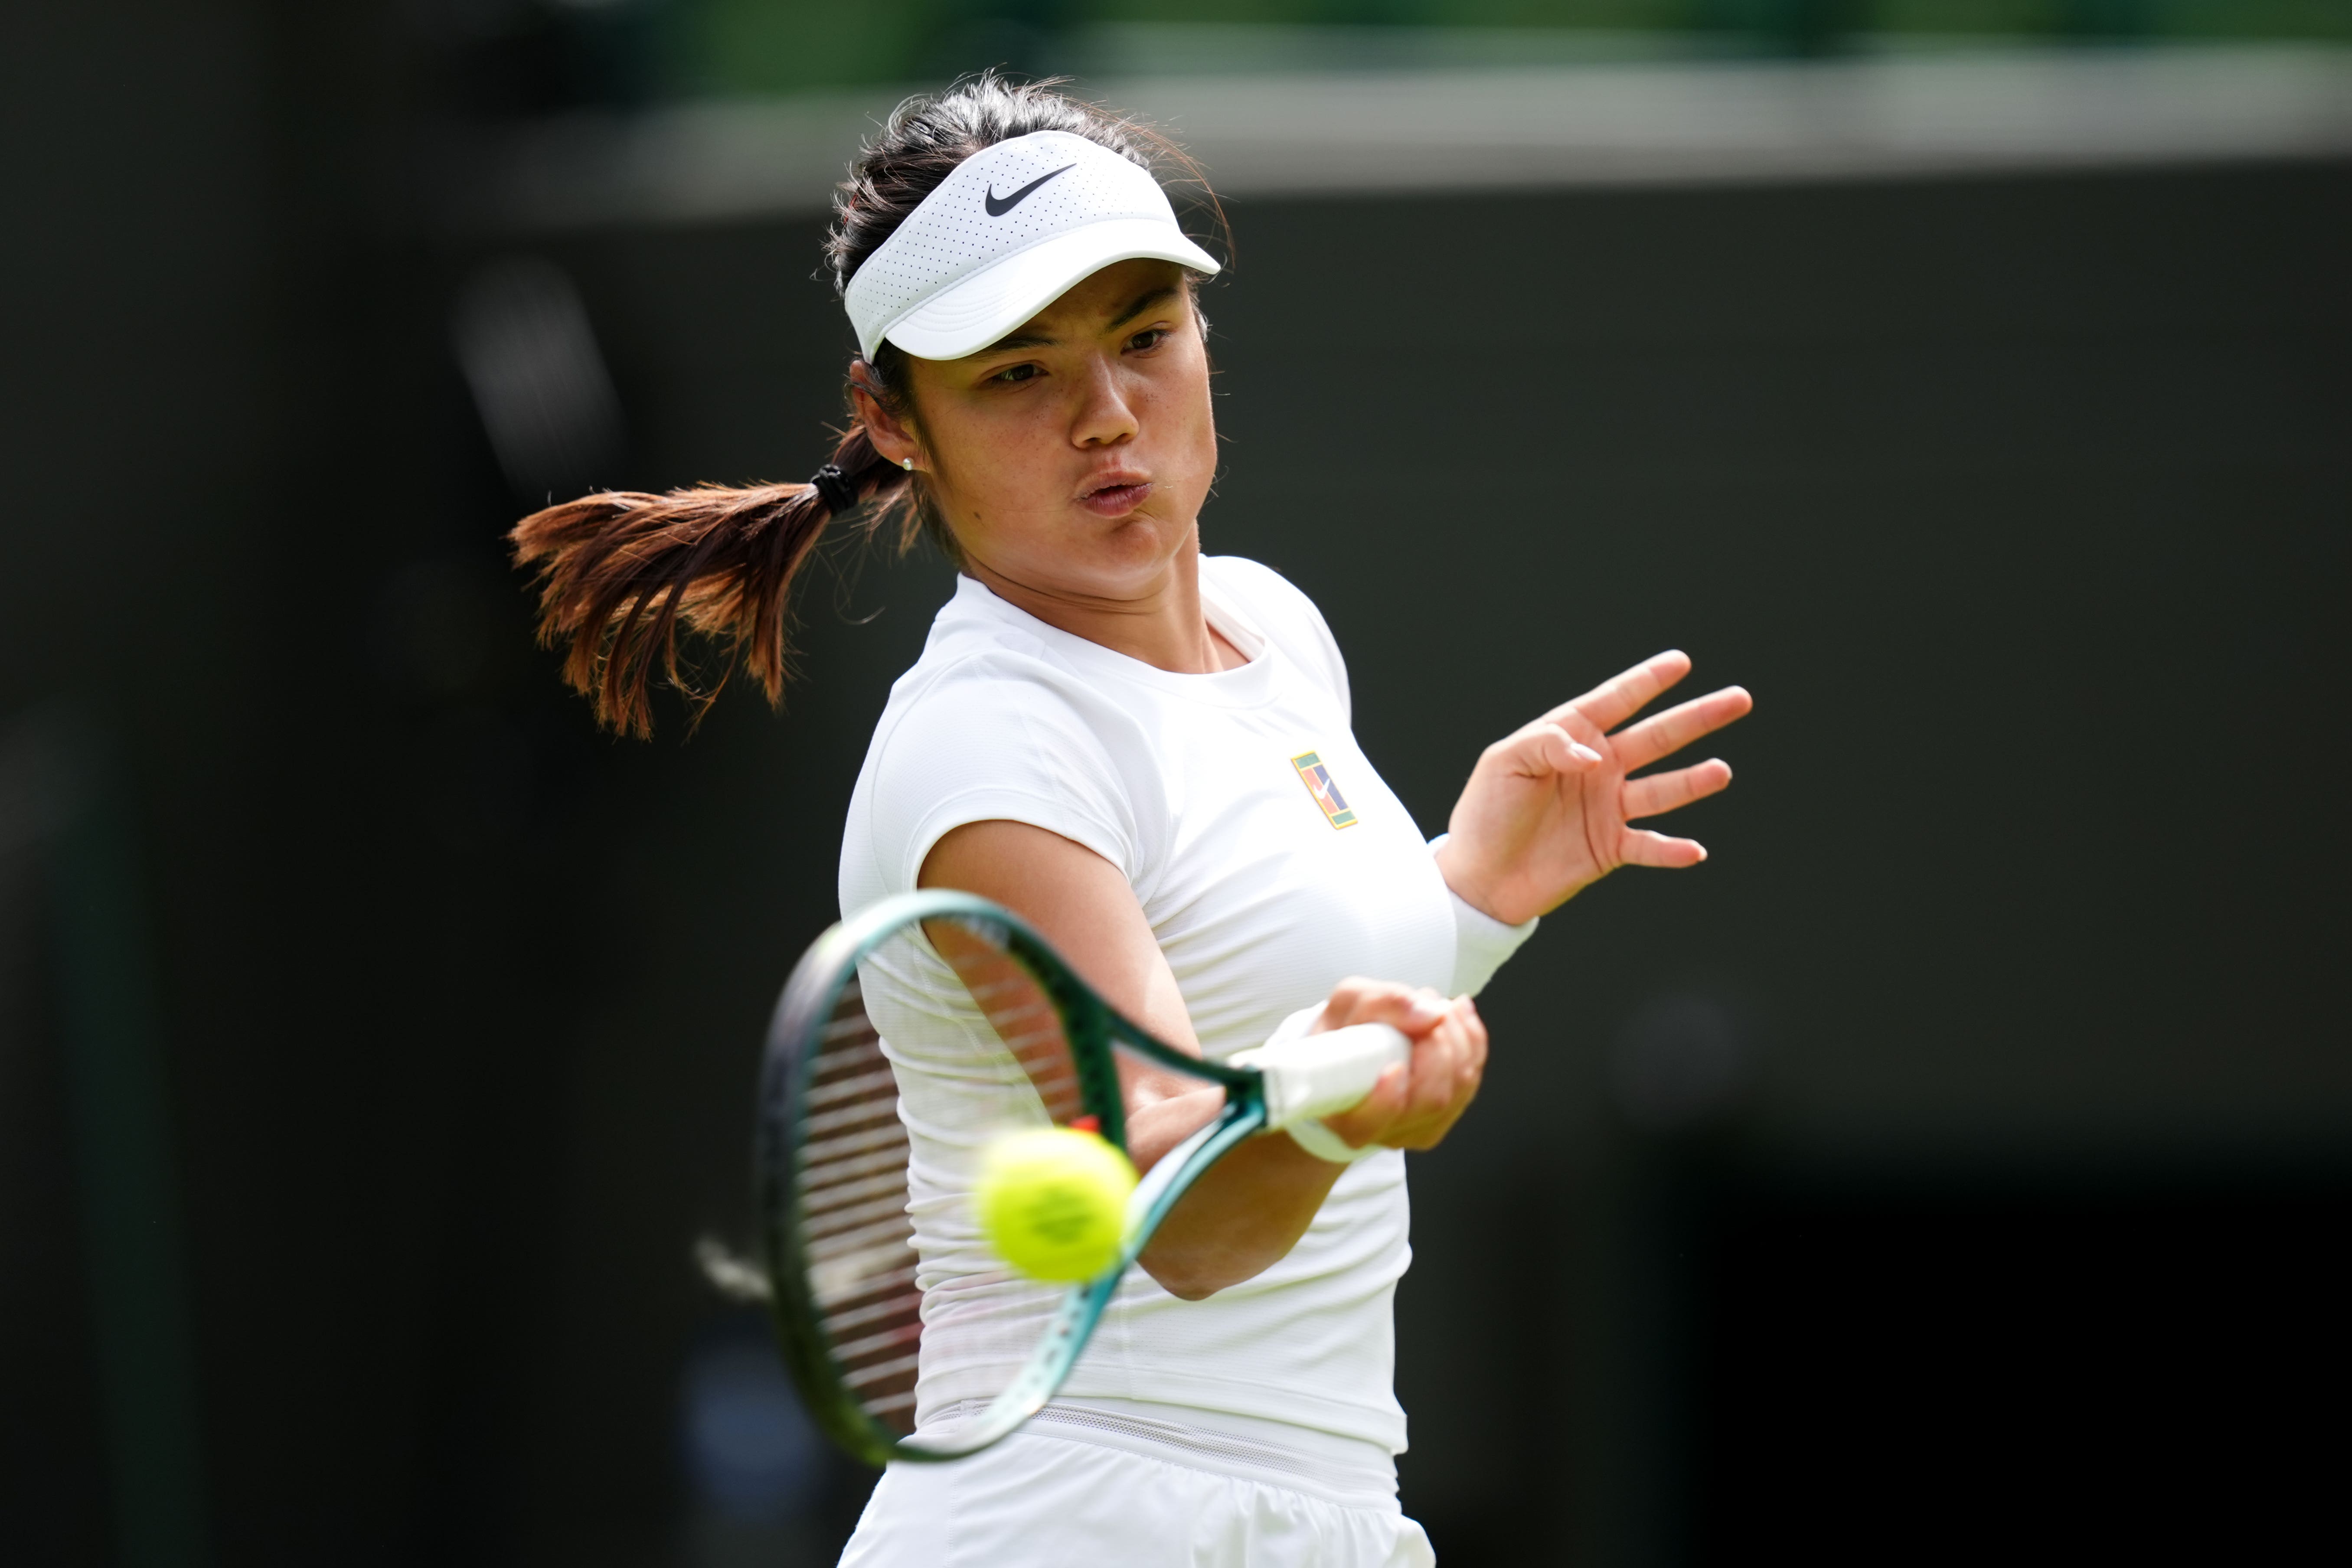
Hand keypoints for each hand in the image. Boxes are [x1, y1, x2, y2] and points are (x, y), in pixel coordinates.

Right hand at [1312, 979, 1488, 1152]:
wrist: (1351, 1050)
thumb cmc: (1344, 1031)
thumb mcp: (1347, 1003)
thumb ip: (1383, 1004)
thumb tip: (1432, 1014)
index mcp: (1343, 1115)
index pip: (1369, 1122)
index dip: (1386, 1100)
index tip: (1394, 1066)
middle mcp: (1383, 1131)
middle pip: (1431, 1098)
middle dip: (1439, 1043)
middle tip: (1425, 1007)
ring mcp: (1418, 1129)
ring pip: (1459, 1088)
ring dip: (1458, 1037)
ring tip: (1439, 1008)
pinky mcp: (1444, 1117)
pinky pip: (1471, 1080)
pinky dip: (1471, 1041)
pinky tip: (1457, 1016)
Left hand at [1435, 650, 1751, 925]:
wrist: (1479, 876)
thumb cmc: (1485, 812)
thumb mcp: (1504, 762)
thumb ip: (1549, 745)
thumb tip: (1595, 758)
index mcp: (1571, 737)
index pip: (1616, 700)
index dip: (1648, 680)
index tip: (1681, 662)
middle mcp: (1598, 768)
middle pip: (1657, 737)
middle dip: (1697, 718)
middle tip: (1738, 699)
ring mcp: (1608, 807)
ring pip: (1662, 789)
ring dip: (1693, 782)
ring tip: (1721, 771)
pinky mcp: (1610, 848)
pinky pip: (1649, 846)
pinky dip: (1672, 849)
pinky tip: (1694, 850)